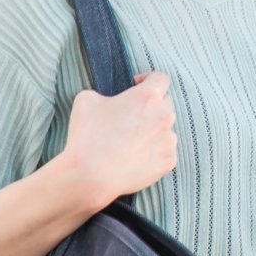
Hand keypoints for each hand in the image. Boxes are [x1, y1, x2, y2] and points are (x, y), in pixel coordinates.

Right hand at [59, 71, 177, 205]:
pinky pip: (165, 150)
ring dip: (153, 130)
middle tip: (130, 117)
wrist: (90, 176)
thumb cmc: (87, 136)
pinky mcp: (169, 161)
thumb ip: (105, 92)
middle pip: (165, 103)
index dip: (148, 79)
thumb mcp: (87, 99)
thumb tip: (112, 98)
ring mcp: (169, 140)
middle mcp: (164, 116)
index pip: (160, 78)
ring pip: (166, 128)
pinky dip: (154, 151)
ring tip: (130, 141)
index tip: (137, 85)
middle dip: (150, 106)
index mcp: (148, 97)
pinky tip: (135, 156)